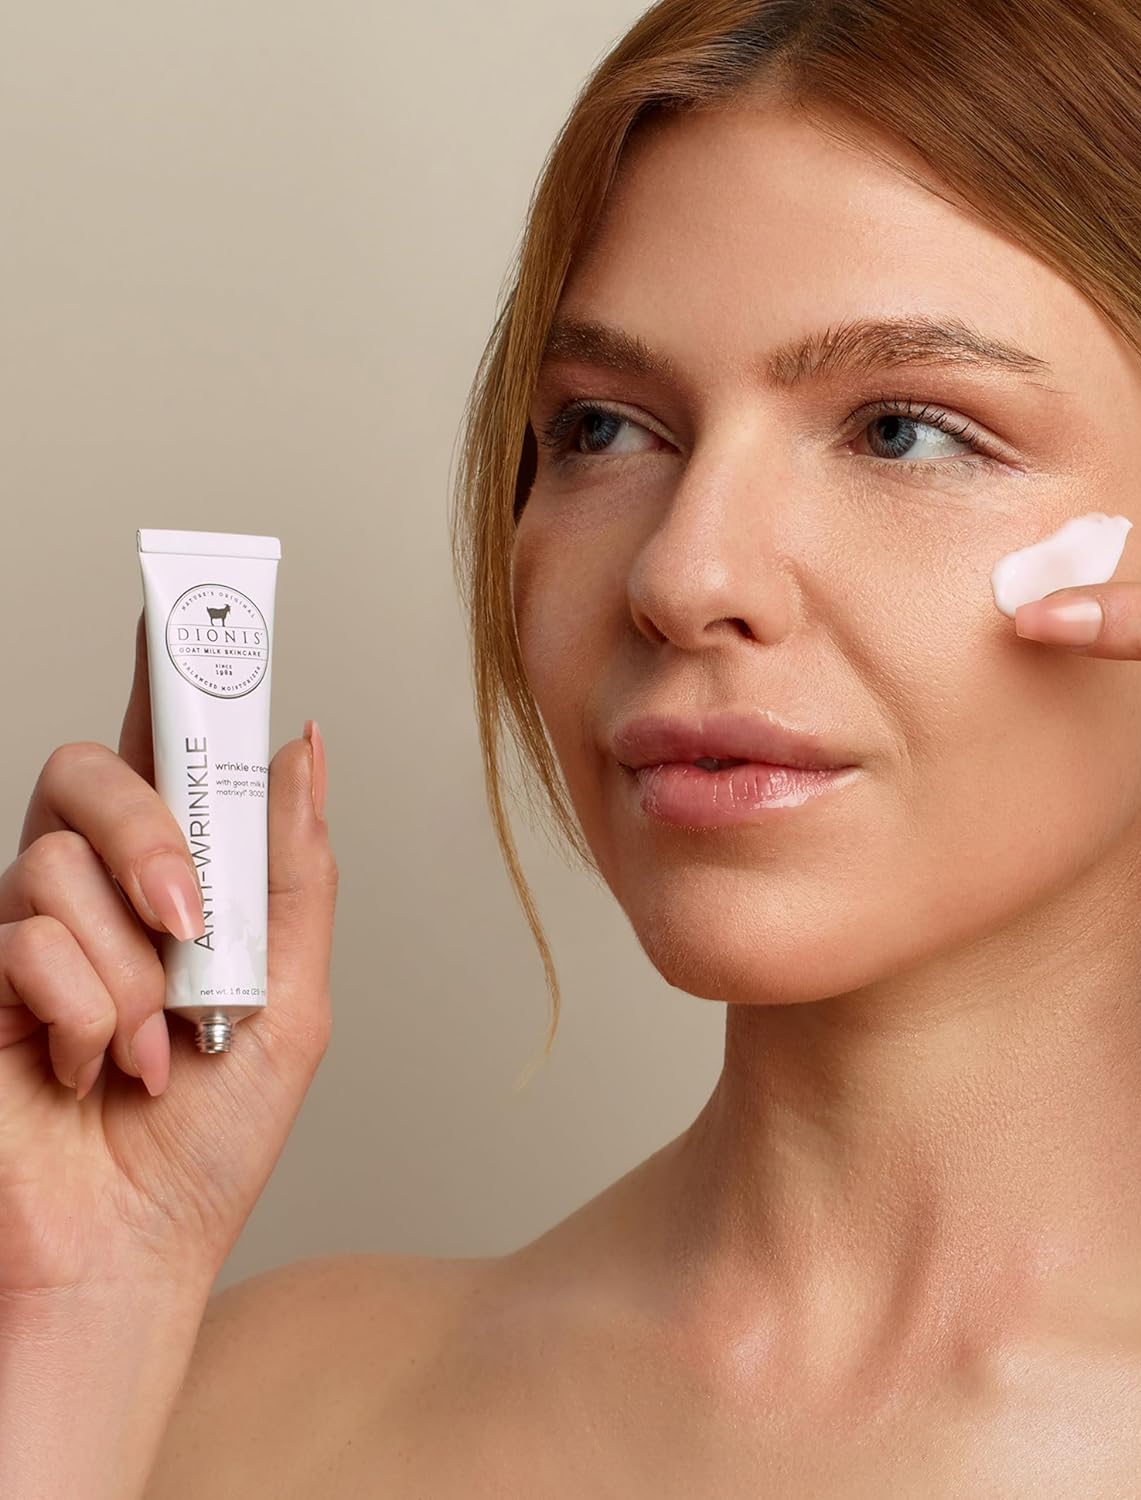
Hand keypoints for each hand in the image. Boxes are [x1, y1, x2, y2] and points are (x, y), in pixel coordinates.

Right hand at [0, 610, 337, 1299]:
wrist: (128, 1250)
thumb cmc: (209, 1141)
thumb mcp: (292, 1000)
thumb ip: (293, 874)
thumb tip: (303, 747)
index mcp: (184, 885)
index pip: (169, 758)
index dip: (170, 681)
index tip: (183, 608)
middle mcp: (98, 894)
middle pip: (90, 773)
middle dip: (148, 834)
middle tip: (189, 915)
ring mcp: (29, 933)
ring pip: (58, 866)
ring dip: (126, 970)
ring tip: (149, 1046)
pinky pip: (19, 943)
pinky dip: (76, 1011)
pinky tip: (88, 1067)